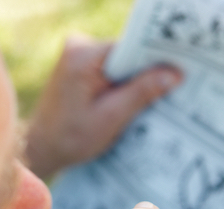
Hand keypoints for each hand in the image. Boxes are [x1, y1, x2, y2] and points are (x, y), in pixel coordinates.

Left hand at [25, 35, 181, 178]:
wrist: (42, 148)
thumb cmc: (71, 138)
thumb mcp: (112, 117)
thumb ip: (142, 92)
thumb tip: (175, 73)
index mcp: (83, 55)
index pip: (132, 47)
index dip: (158, 59)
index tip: (182, 71)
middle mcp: (79, 46)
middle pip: (128, 53)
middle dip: (148, 72)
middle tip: (174, 89)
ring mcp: (78, 54)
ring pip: (122, 62)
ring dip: (136, 80)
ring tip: (152, 100)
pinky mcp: (80, 64)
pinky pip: (112, 68)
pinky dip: (123, 84)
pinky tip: (131, 101)